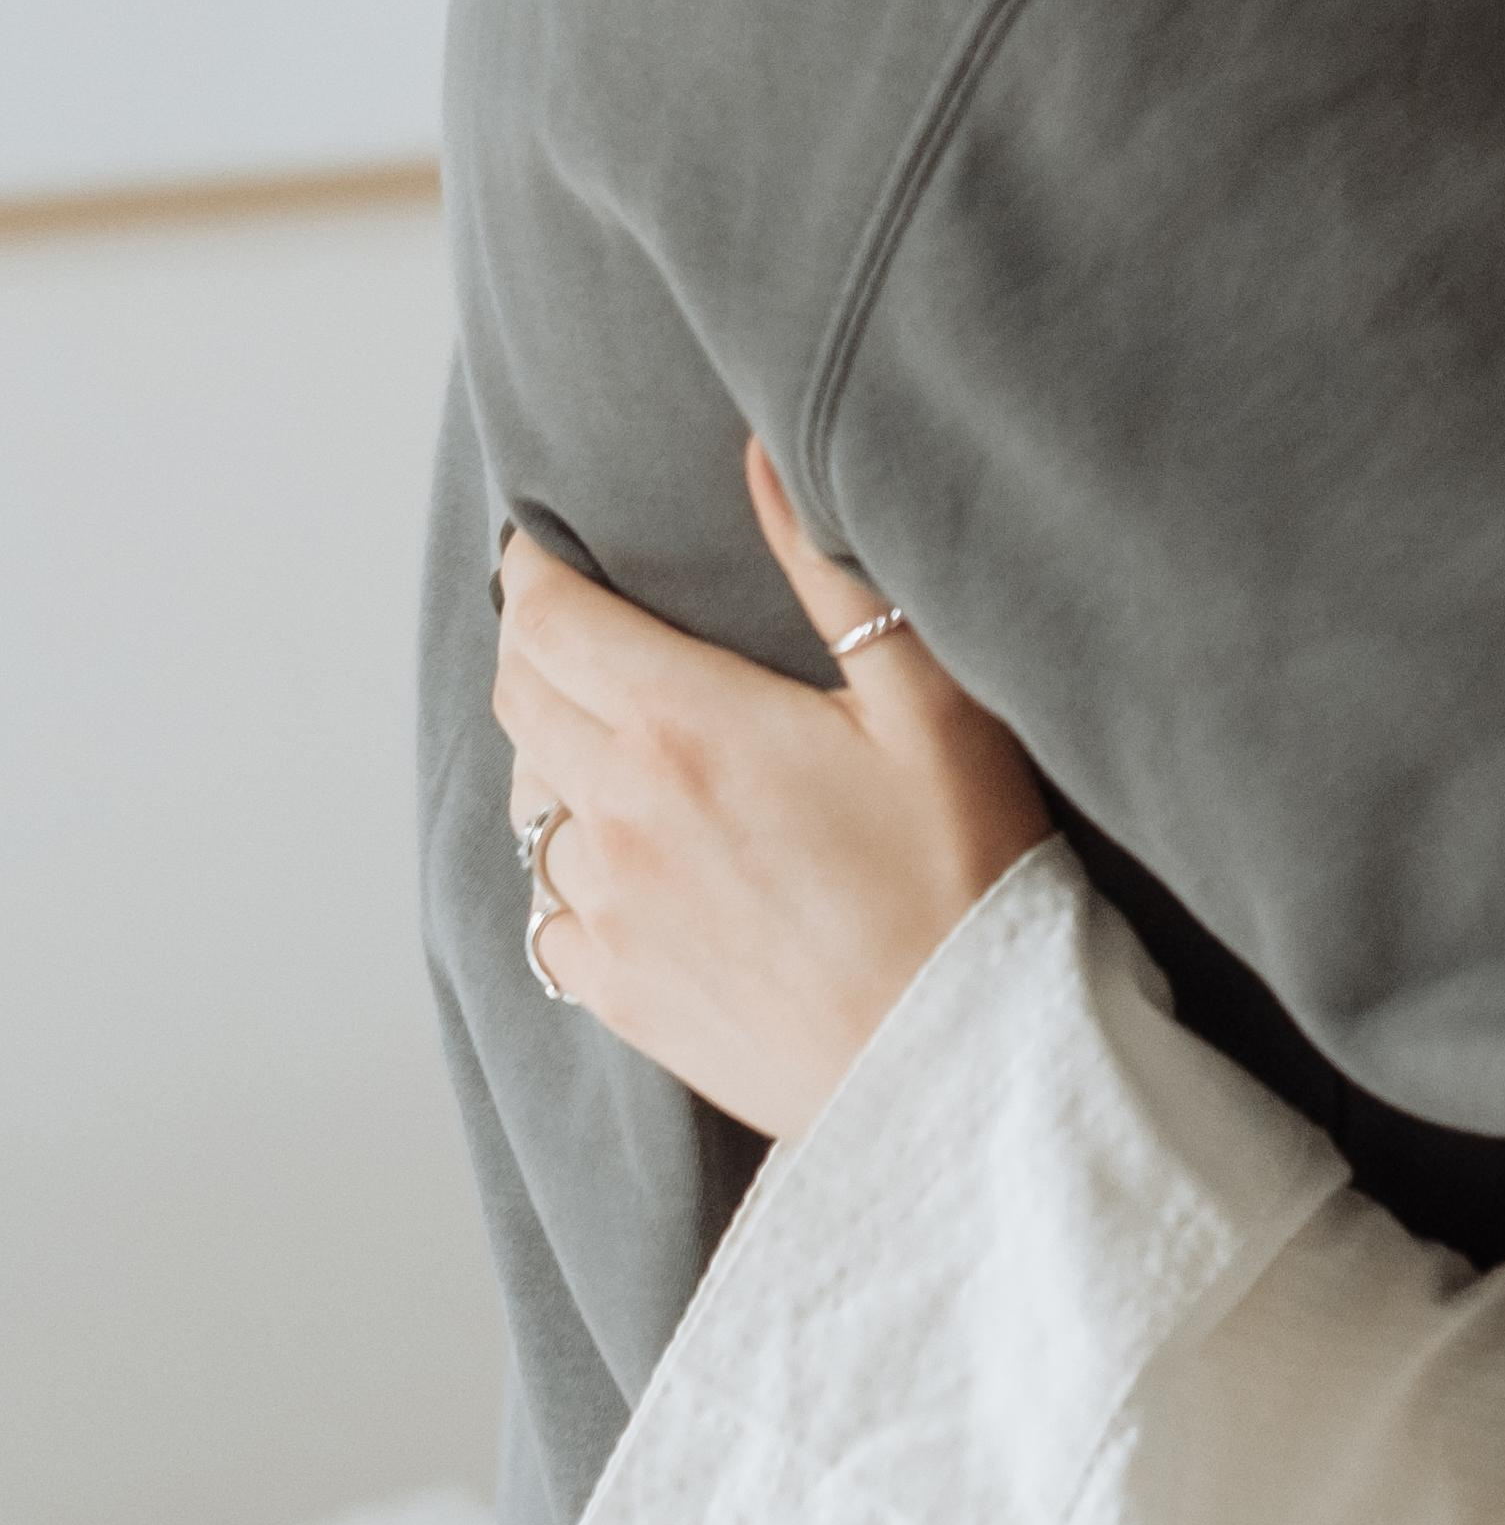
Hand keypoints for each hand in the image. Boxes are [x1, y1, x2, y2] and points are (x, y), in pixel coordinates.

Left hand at [493, 439, 1051, 1138]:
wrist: (965, 1067)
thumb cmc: (964, 872)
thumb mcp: (927, 701)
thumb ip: (831, 573)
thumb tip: (758, 457)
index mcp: (684, 727)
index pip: (546, 619)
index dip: (533, 569)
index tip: (547, 544)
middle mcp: (621, 817)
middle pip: (518, 697)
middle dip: (535, 641)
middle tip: (580, 617)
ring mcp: (611, 916)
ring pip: (524, 803)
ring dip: (549, 751)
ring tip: (605, 729)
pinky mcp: (621, 997)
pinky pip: (547, 912)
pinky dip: (565, 867)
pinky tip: (623, 855)